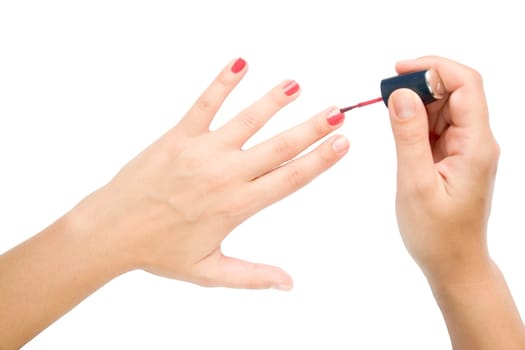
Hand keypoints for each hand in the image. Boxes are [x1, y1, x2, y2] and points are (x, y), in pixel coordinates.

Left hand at [74, 58, 348, 290]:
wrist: (110, 232)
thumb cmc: (158, 252)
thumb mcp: (209, 272)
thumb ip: (252, 276)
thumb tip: (289, 284)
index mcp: (237, 206)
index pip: (290, 179)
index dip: (320, 160)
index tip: (343, 143)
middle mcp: (225, 175)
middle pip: (279, 147)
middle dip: (313, 128)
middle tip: (338, 111)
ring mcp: (202, 152)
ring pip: (247, 121)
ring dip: (274, 101)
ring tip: (296, 86)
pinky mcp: (178, 137)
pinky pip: (204, 104)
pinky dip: (222, 83)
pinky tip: (240, 63)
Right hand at [386, 56, 498, 282]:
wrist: (455, 264)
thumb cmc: (437, 234)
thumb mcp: (416, 184)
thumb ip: (408, 136)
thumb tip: (400, 94)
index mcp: (476, 145)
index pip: (466, 85)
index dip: (434, 68)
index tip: (398, 71)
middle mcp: (477, 141)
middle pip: (455, 92)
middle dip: (420, 85)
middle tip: (384, 97)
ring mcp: (467, 149)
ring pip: (445, 107)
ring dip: (416, 104)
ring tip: (388, 116)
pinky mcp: (455, 157)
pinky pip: (438, 127)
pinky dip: (416, 122)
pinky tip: (400, 132)